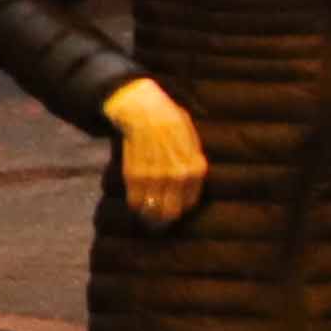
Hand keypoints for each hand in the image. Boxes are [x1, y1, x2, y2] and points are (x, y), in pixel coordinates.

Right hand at [108, 80, 208, 227]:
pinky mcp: (134, 176)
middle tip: (159, 215)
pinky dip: (135, 205)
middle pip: (170, 213)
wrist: (146, 112)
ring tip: (148, 211)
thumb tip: (191, 186)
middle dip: (165, 217)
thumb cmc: (173, 125)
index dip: (181, 208)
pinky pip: (134, 202)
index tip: (174, 207)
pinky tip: (137, 200)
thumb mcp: (193, 143)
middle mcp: (177, 177)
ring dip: (149, 214)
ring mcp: (155, 178)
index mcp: (195, 169)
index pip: (190, 203)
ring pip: (152, 211)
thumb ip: (194, 164)